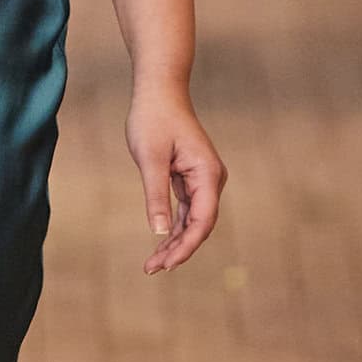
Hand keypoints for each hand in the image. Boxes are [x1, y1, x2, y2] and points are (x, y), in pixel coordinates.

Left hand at [127, 85, 225, 274]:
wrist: (159, 92)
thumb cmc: (153, 120)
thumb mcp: (150, 159)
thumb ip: (156, 195)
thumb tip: (158, 233)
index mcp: (207, 174)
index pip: (202, 221)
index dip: (186, 246)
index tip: (166, 264)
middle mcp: (211, 180)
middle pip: (199, 225)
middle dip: (178, 250)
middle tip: (152, 269)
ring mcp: (203, 180)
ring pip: (192, 221)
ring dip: (174, 243)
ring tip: (153, 265)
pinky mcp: (191, 179)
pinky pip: (186, 211)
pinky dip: (173, 228)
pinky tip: (161, 245)